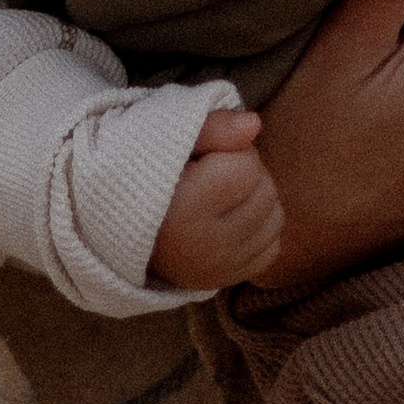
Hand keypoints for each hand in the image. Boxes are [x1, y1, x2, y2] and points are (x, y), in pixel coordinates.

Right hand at [149, 109, 285, 290]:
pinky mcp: (227, 280)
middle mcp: (204, 247)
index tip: (207, 158)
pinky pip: (272, 247)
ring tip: (222, 196)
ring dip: (257, 200)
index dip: (233, 152)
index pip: (248, 168)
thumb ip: (213, 127)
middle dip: (247, 174)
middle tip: (214, 175)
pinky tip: (231, 220)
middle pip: (266, 192)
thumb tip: (256, 124)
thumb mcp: (171, 140)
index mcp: (184, 210)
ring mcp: (218, 269)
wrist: (127, 228)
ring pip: (275, 218)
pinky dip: (260, 230)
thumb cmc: (152, 175)